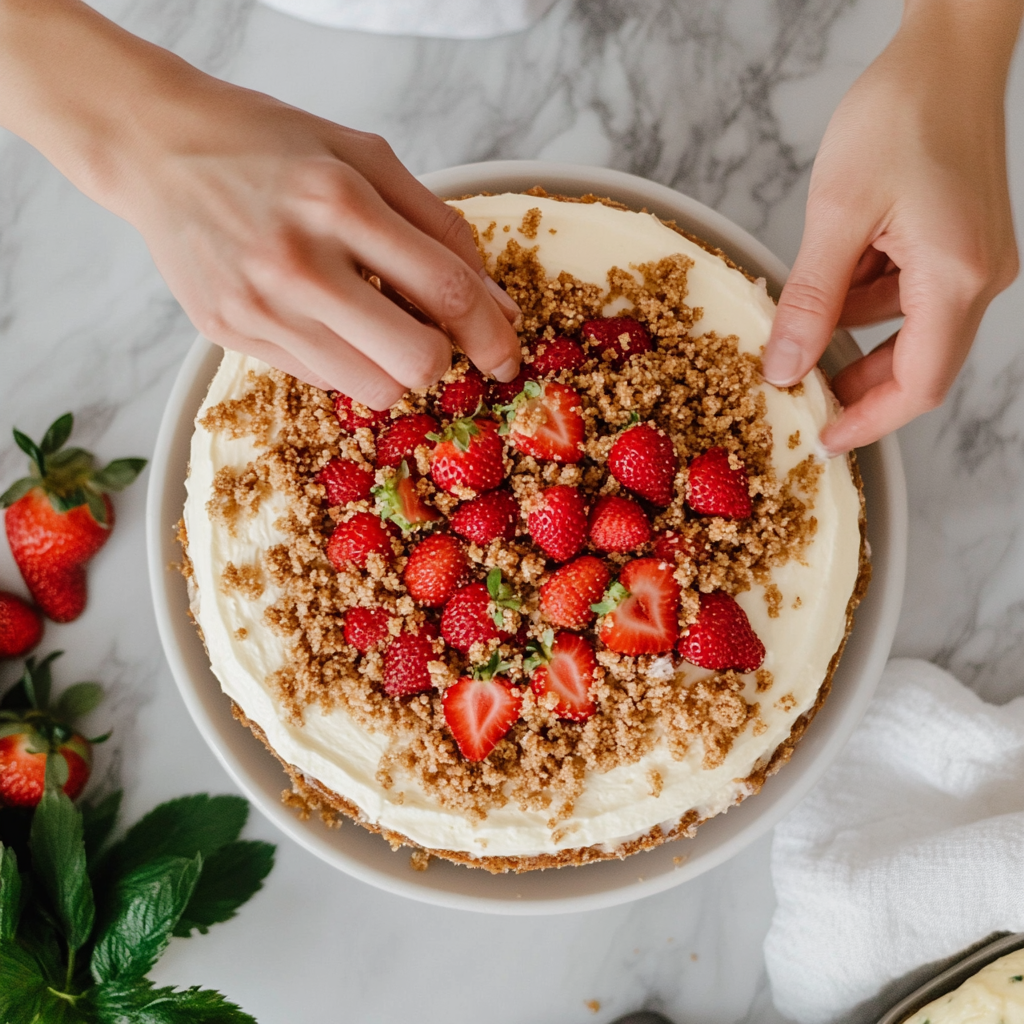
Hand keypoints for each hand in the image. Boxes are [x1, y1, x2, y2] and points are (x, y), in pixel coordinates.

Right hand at [0, 0, 520, 409]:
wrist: (157, 149)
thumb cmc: (270, 145)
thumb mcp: (364, 156)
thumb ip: (438, 227)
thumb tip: (494, 303)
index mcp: (340, 201)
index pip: (445, 291)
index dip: (491, 333)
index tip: (507, 353)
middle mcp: (298, 262)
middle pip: (414, 361)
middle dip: (443, 360)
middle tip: (436, 338)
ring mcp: (260, 307)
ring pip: (372, 388)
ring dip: (396, 369)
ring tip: (379, 325)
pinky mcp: (232, 335)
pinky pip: (323, 381)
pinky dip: (347, 362)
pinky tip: (329, 321)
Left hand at [761, 0, 1021, 453]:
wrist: (947, 50)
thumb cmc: (901, 114)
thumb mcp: (836, 214)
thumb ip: (809, 299)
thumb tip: (784, 367)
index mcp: (957, 277)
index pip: (919, 384)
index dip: (868, 420)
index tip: (823, 439)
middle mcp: (978, 278)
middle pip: (917, 364)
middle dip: (854, 381)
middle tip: (797, 390)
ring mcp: (973, 262)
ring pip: (907, 328)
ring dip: (850, 332)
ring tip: (799, 318)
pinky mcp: (959, 245)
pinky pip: (909, 294)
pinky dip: (864, 297)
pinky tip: (831, 276)